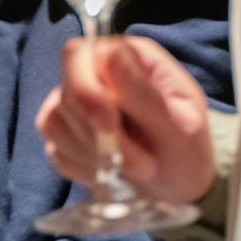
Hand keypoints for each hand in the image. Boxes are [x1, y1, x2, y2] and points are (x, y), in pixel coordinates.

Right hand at [36, 34, 214, 204]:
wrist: (178, 186)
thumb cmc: (186, 149)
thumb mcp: (181, 126)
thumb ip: (145, 94)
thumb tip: (109, 53)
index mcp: (128, 56)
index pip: (83, 53)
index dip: (89, 91)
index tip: (112, 126)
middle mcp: (95, 71)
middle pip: (67, 90)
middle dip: (95, 134)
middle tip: (140, 165)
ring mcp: (74, 101)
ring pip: (56, 121)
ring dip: (96, 156)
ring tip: (139, 170)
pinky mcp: (62, 131)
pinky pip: (54, 148)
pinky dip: (84, 168)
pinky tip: (113, 173)